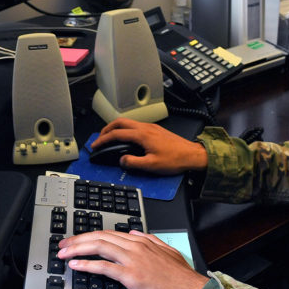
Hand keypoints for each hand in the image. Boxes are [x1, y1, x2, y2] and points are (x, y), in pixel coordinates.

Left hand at [58, 230, 209, 288]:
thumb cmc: (182, 278)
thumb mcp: (168, 252)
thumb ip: (151, 240)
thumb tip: (135, 233)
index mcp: (143, 242)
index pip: (110, 233)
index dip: (90, 235)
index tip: (77, 239)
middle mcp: (136, 247)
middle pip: (100, 237)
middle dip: (77, 239)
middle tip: (62, 245)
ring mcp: (134, 260)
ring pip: (99, 247)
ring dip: (77, 249)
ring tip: (63, 254)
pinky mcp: (132, 276)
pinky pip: (104, 267)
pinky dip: (87, 265)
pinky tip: (75, 266)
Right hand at [91, 118, 207, 174]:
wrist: (192, 155)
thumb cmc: (175, 159)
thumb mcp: (152, 166)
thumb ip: (133, 163)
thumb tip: (122, 160)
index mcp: (142, 135)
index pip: (117, 134)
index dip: (103, 139)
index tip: (96, 145)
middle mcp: (146, 128)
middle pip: (120, 122)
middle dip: (107, 129)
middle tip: (100, 138)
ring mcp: (151, 127)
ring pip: (128, 122)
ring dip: (116, 128)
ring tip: (110, 137)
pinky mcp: (156, 130)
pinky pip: (136, 125)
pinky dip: (126, 129)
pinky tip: (127, 138)